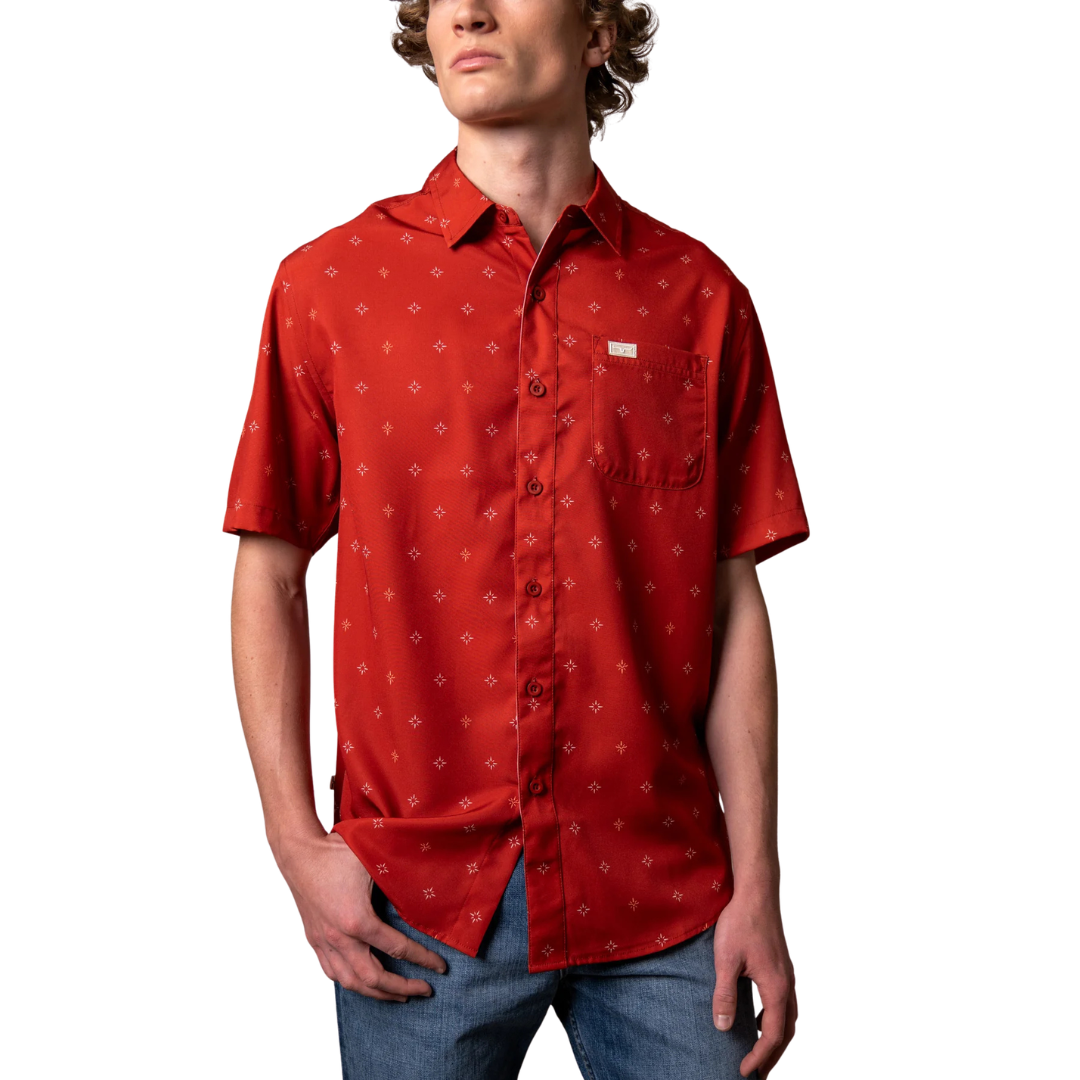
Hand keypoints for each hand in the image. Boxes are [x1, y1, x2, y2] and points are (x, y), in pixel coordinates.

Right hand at [275, 829, 447, 1000]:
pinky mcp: (315, 940)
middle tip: (424, 990)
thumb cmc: (336, 853)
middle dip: (402, 988)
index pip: (398, 949)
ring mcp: (324, 942)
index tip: (441, 968)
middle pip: (374, 978)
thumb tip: (426, 890)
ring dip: (377, 993)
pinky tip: (364, 983)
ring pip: (351, 982)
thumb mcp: (374, 863)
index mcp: (358, 920)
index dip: (423, 960)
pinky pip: (332, 972)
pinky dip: (351, 982)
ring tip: (398, 995)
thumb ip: (398, 880)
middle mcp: (339, 938)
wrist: (299, 854)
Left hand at [711, 889, 796, 1077]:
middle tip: (758, 1073)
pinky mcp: (780, 965)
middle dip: (773, 1055)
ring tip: (760, 1052)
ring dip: (777, 1038)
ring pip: (789, 1017)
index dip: (759, 1056)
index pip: (773, 1035)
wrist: (756, 892)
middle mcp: (787, 983)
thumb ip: (725, 995)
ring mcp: (786, 974)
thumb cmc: (741, 922)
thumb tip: (724, 1027)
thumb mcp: (726, 960)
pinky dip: (776, 1019)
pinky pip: (784, 1002)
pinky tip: (760, 1018)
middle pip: (787, 1031)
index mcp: (776, 987)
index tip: (744, 1071)